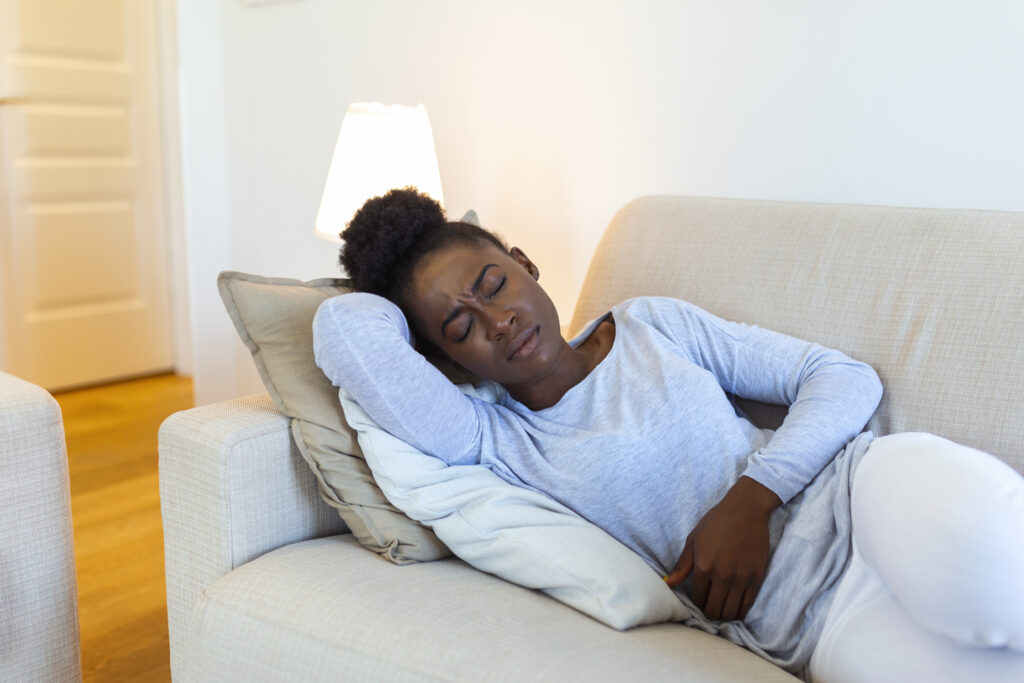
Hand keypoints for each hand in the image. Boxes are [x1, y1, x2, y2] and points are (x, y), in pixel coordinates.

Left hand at [664, 477, 780, 621]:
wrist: (746, 510)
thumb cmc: (716, 522)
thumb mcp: (694, 540)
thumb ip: (682, 566)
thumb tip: (668, 584)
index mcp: (704, 567)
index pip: (697, 598)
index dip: (696, 602)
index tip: (699, 599)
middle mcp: (722, 576)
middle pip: (713, 610)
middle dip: (709, 612)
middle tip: (709, 607)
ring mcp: (741, 579)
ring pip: (730, 612)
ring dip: (723, 614)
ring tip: (721, 608)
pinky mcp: (756, 578)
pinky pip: (747, 606)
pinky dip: (739, 611)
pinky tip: (734, 607)